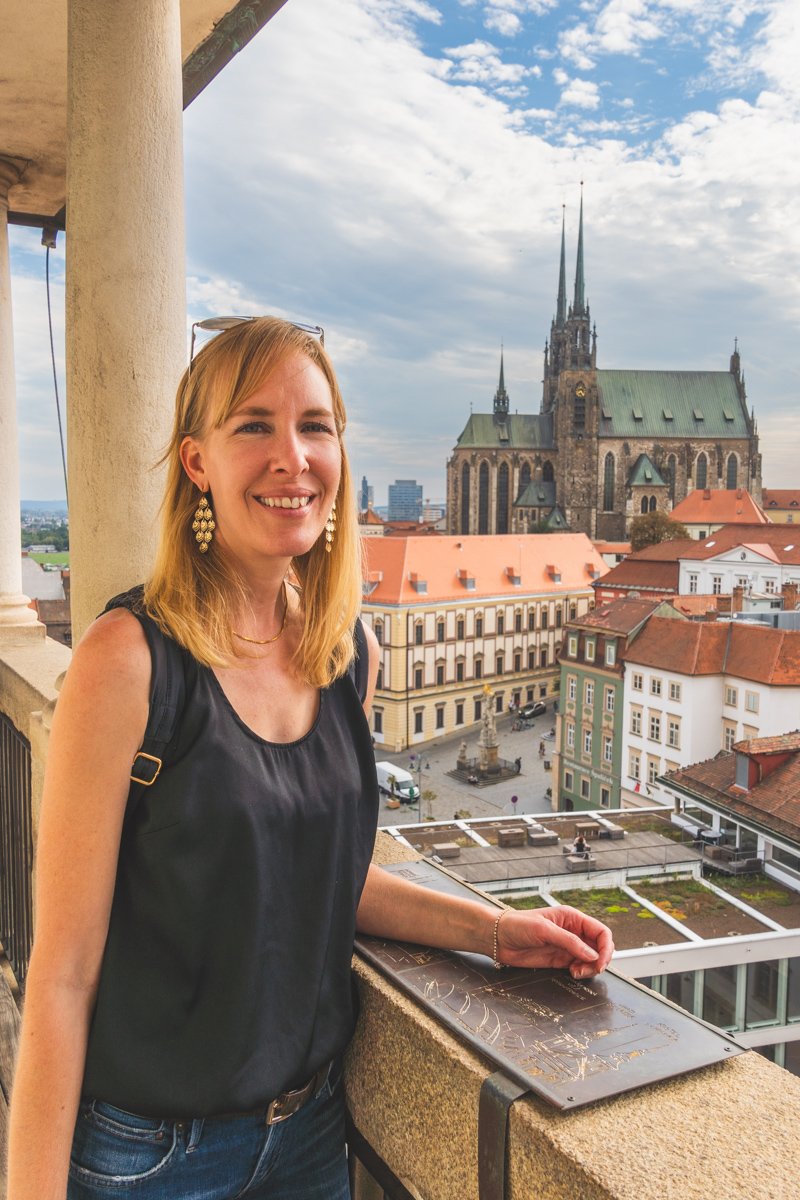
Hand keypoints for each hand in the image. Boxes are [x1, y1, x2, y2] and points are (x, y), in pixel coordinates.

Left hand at [495, 905, 613, 978]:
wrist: (498, 938)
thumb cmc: (517, 925)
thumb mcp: (544, 930)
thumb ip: (569, 942)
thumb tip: (592, 955)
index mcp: (572, 918)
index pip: (600, 932)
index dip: (606, 947)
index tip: (601, 960)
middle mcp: (572, 932)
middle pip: (599, 947)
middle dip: (600, 959)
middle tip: (592, 969)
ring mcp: (567, 947)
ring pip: (591, 959)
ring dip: (590, 968)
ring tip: (578, 972)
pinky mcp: (559, 960)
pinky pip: (579, 967)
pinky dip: (581, 972)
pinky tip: (573, 973)